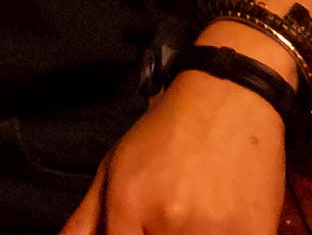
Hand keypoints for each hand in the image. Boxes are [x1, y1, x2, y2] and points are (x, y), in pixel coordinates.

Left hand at [59, 72, 284, 233]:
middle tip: (164, 218)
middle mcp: (169, 222)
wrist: (228, 97)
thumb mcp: (117, 164)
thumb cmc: (166, 132)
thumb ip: (88, 216)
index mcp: (130, 203)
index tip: (138, 229)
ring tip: (191, 213)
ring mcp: (213, 232)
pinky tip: (218, 219)